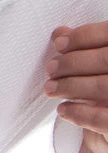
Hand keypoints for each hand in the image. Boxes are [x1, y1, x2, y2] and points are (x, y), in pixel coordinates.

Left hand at [45, 22, 107, 152]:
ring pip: (102, 87)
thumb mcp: (100, 64)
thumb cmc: (107, 87)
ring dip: (70, 86)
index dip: (84, 36)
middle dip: (73, 63)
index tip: (59, 43)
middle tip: (51, 68)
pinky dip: (79, 113)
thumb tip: (59, 33)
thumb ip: (86, 47)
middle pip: (106, 60)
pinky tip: (62, 109)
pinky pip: (101, 118)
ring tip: (51, 88)